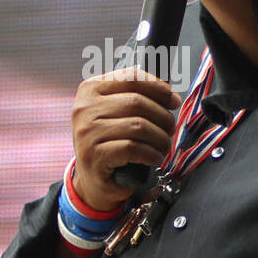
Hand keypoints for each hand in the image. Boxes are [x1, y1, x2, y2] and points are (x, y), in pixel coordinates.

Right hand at [70, 65, 181, 211]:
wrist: (93, 180)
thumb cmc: (109, 143)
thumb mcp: (115, 114)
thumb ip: (134, 98)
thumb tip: (168, 94)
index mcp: (90, 90)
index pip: (130, 78)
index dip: (157, 88)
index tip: (173, 101)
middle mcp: (84, 108)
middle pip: (136, 102)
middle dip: (162, 116)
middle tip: (170, 129)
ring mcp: (86, 132)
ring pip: (137, 126)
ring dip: (159, 138)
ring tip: (163, 145)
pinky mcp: (94, 155)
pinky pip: (133, 147)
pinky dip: (150, 153)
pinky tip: (153, 157)